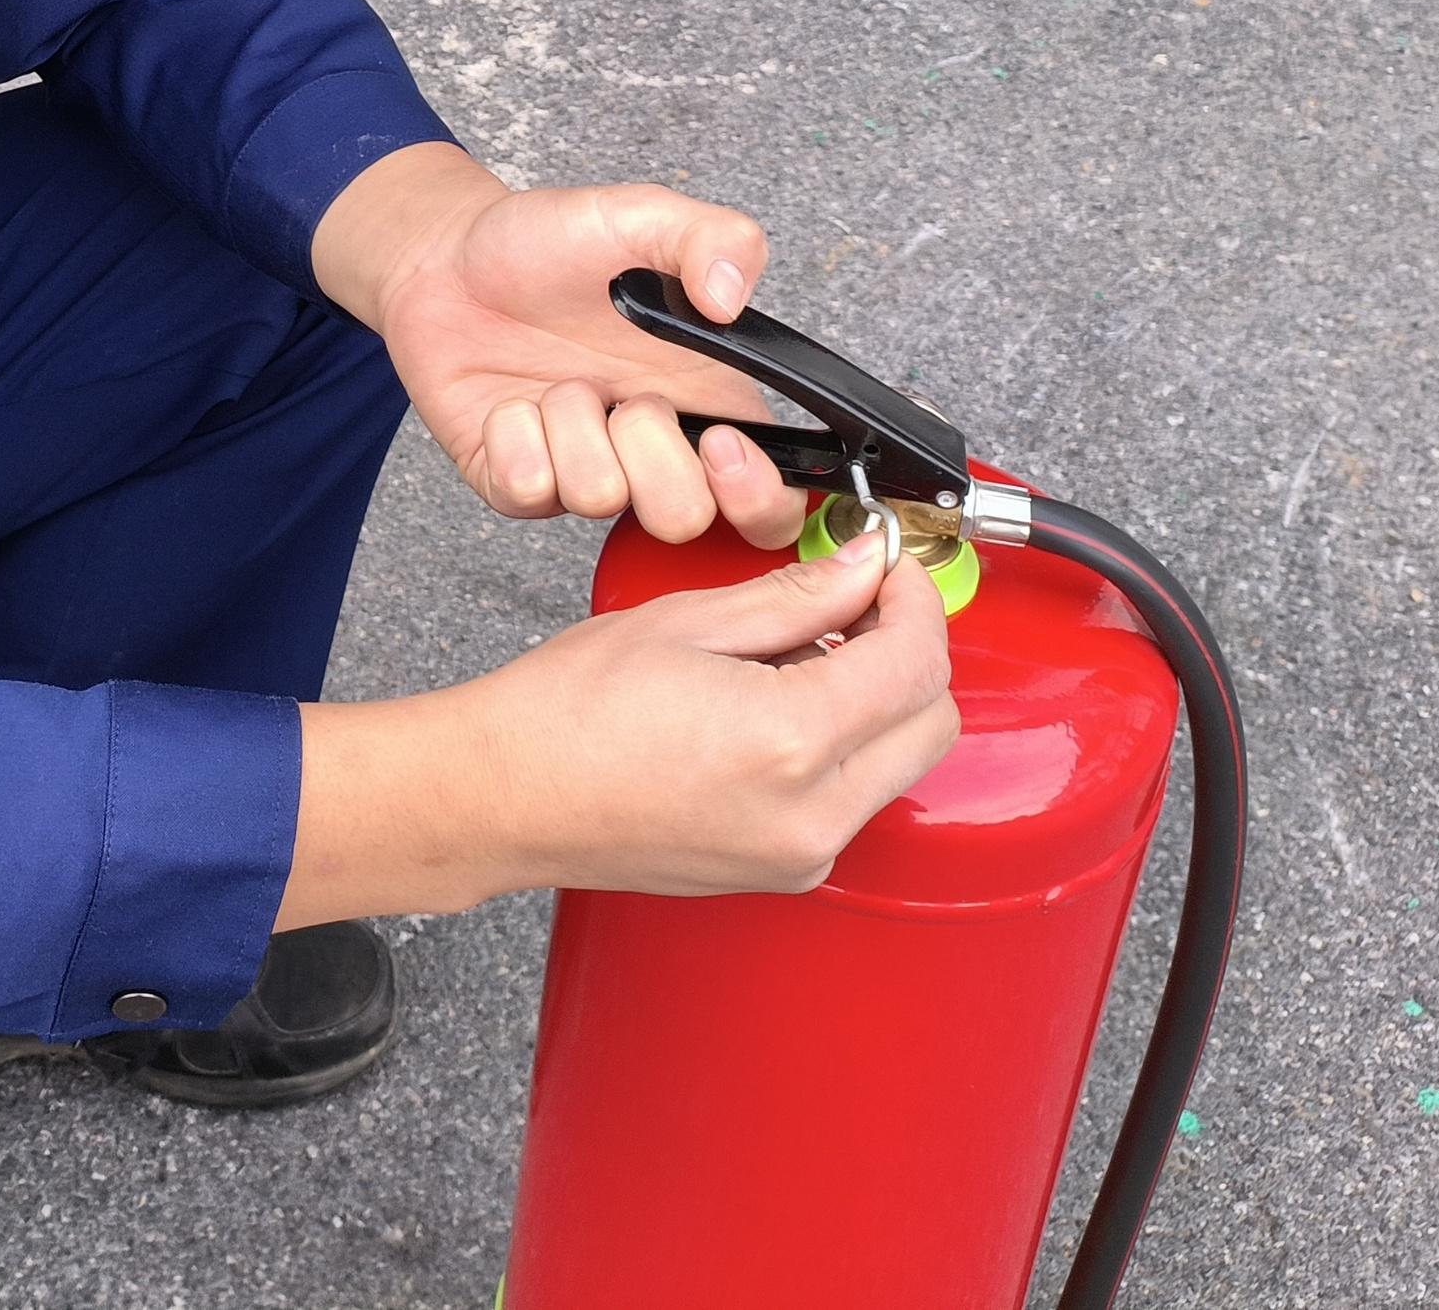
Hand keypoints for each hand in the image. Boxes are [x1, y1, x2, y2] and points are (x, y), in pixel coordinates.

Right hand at [276, 543, 958, 924]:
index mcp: (790, 740)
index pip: (914, 663)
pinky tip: (782, 704)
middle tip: (861, 600)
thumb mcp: (688, 621)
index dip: (915, 599)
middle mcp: (812, 814)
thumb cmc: (566, 712)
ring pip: (901, 765)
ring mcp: (801, 855)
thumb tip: (862, 566)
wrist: (506, 796)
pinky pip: (854, 800)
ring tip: (805, 651)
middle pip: (933, 724)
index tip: (891, 568)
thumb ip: (795, 594)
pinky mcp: (783, 873)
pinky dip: (847, 746)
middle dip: (912, 651)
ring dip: (880, 701)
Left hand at [315, 145, 806, 541]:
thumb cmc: (549, 243)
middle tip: (627, 396)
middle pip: (688, 521)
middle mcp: (651, 450)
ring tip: (559, 379)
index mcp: (708, 401)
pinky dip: (515, 434)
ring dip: (572, 424)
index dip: (760, 497)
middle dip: (653, 457)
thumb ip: (712, 236)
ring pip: (601, 498)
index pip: (773, 502)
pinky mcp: (518, 485)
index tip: (720, 443)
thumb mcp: (640, 216)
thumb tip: (731, 299)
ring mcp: (583, 472)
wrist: (447, 258)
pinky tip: (512, 399)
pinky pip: (527, 489)